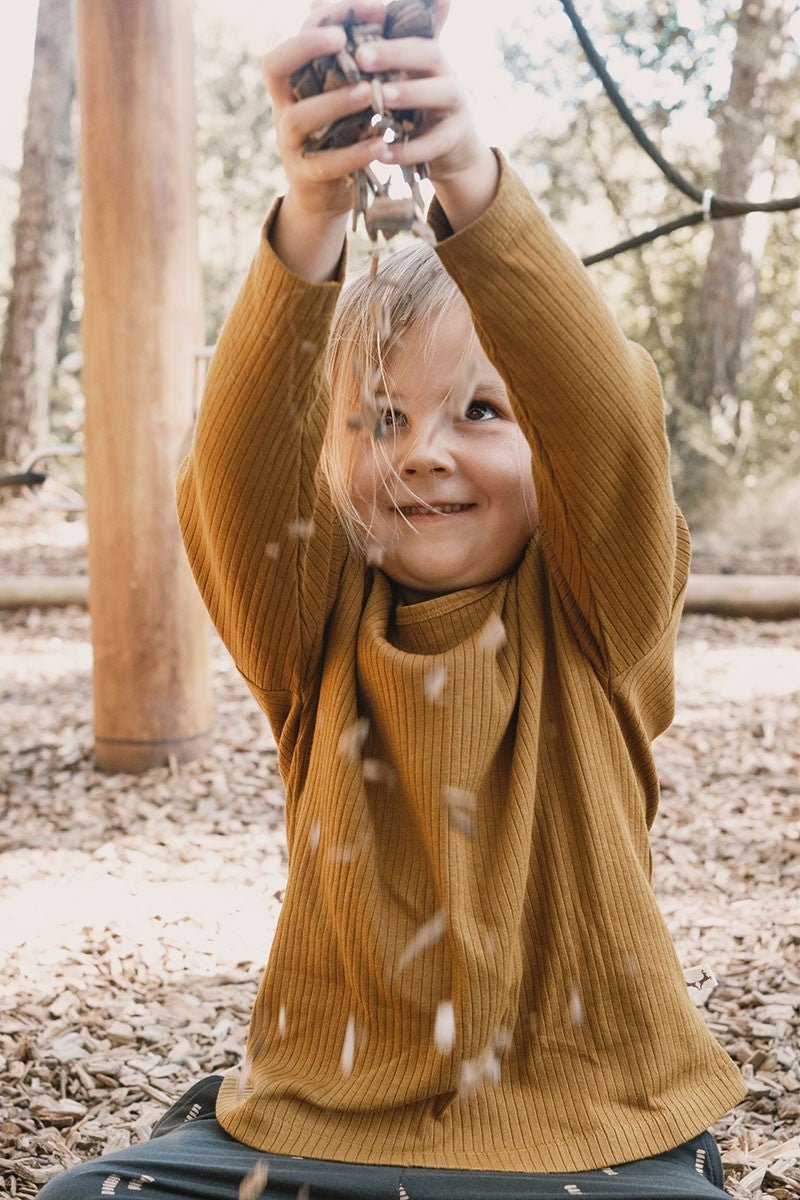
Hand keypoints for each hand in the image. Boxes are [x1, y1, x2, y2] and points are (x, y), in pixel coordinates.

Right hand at [261, 1, 389, 221]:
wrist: (328, 193)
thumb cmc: (343, 135)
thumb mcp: (349, 97)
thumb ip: (362, 65)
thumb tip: (391, 13)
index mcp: (293, 81)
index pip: (296, 36)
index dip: (323, 18)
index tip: (374, 8)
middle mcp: (284, 107)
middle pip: (275, 66)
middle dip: (306, 47)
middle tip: (343, 40)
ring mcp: (290, 143)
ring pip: (299, 117)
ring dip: (334, 101)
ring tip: (368, 93)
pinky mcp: (307, 175)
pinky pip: (326, 163)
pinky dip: (354, 153)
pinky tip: (380, 144)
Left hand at [352, 2, 488, 186]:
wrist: (449, 152)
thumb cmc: (413, 108)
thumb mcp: (397, 79)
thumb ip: (367, 50)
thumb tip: (315, 5)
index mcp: (427, 54)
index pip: (411, 31)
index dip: (384, 32)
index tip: (356, 32)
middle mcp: (445, 72)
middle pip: (429, 53)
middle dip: (395, 54)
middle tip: (362, 57)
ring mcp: (455, 105)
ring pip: (439, 93)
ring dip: (408, 94)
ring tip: (380, 99)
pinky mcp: (455, 138)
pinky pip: (434, 143)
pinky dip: (408, 149)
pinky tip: (383, 153)